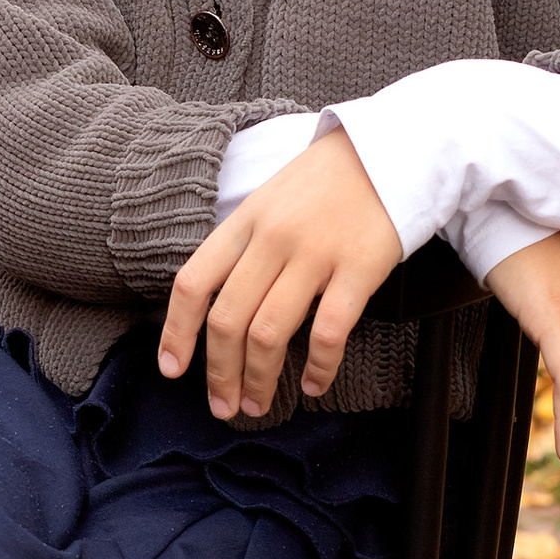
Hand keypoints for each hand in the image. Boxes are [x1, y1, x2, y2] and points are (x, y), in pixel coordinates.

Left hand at [159, 128, 403, 420]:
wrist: (387, 152)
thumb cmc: (323, 186)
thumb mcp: (267, 203)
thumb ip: (240, 249)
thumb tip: (213, 310)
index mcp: (243, 223)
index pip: (193, 283)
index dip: (176, 332)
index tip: (172, 370)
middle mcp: (272, 239)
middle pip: (228, 320)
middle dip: (219, 374)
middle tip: (223, 406)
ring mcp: (315, 254)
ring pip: (269, 333)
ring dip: (258, 379)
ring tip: (257, 405)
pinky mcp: (359, 268)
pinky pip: (329, 331)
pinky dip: (318, 367)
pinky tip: (313, 384)